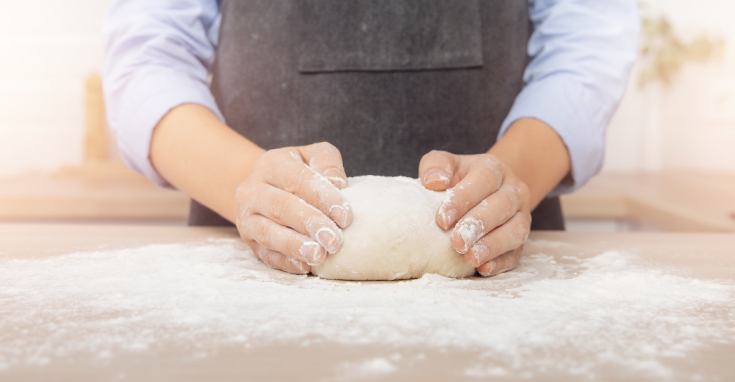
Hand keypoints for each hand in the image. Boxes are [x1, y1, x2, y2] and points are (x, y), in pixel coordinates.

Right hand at [235, 142, 352, 273]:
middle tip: (334, 240)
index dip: (322, 197)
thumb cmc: (297, 173)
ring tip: (319, 255)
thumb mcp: (312, 156)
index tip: (345, 215)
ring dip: (295, 246)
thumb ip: (327, 162)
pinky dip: (286, 262)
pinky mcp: (249, 241)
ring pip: (268, 233)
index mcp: (272, 164)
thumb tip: (338, 182)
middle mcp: (253, 190)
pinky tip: (305, 266)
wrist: (264, 188)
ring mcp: (247, 217)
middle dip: (310, 224)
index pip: (297, 179)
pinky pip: (265, 254)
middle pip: (280, 207)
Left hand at [419, 151, 531, 275]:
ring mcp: (521, 215)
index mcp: (494, 168)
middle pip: (502, 205)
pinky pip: (517, 252)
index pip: (484, 179)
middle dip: (479, 225)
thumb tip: (432, 182)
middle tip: (456, 242)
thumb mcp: (448, 164)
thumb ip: (437, 165)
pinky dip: (501, 262)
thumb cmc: (460, 179)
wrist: (488, 190)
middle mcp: (513, 190)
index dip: (464, 199)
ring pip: (516, 230)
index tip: (442, 219)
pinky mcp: (522, 239)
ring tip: (470, 258)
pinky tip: (483, 269)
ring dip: (493, 246)